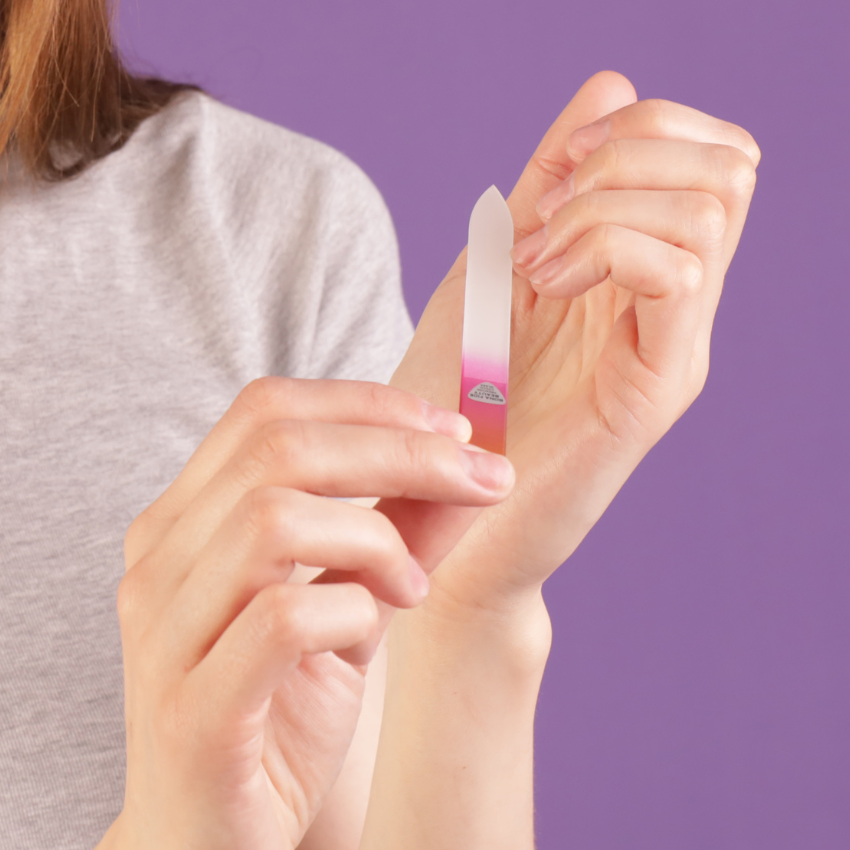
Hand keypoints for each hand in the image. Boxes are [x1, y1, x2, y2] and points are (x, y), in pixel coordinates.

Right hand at [99, 378, 513, 849]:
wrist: (213, 836)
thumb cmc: (276, 709)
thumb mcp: (347, 603)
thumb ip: (396, 533)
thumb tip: (467, 468)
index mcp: (184, 520)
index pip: (264, 411)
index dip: (365, 403)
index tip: (449, 428)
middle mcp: (159, 561)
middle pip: (278, 449)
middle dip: (401, 450)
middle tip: (481, 478)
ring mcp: (164, 634)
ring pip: (273, 518)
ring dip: (376, 536)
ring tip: (412, 584)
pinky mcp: (192, 710)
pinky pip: (282, 616)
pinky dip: (354, 607)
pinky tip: (375, 627)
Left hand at [391, 70, 758, 610]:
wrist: (438, 512)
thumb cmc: (454, 396)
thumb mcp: (493, 263)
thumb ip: (551, 184)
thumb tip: (610, 82)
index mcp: (638, 274)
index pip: (703, 152)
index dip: (631, 129)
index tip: (546, 184)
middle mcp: (672, 305)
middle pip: (727, 163)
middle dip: (628, 152)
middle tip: (546, 214)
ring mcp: (671, 346)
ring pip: (711, 206)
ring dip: (606, 203)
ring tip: (535, 263)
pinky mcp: (656, 389)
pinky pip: (682, 272)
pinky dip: (607, 247)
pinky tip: (543, 284)